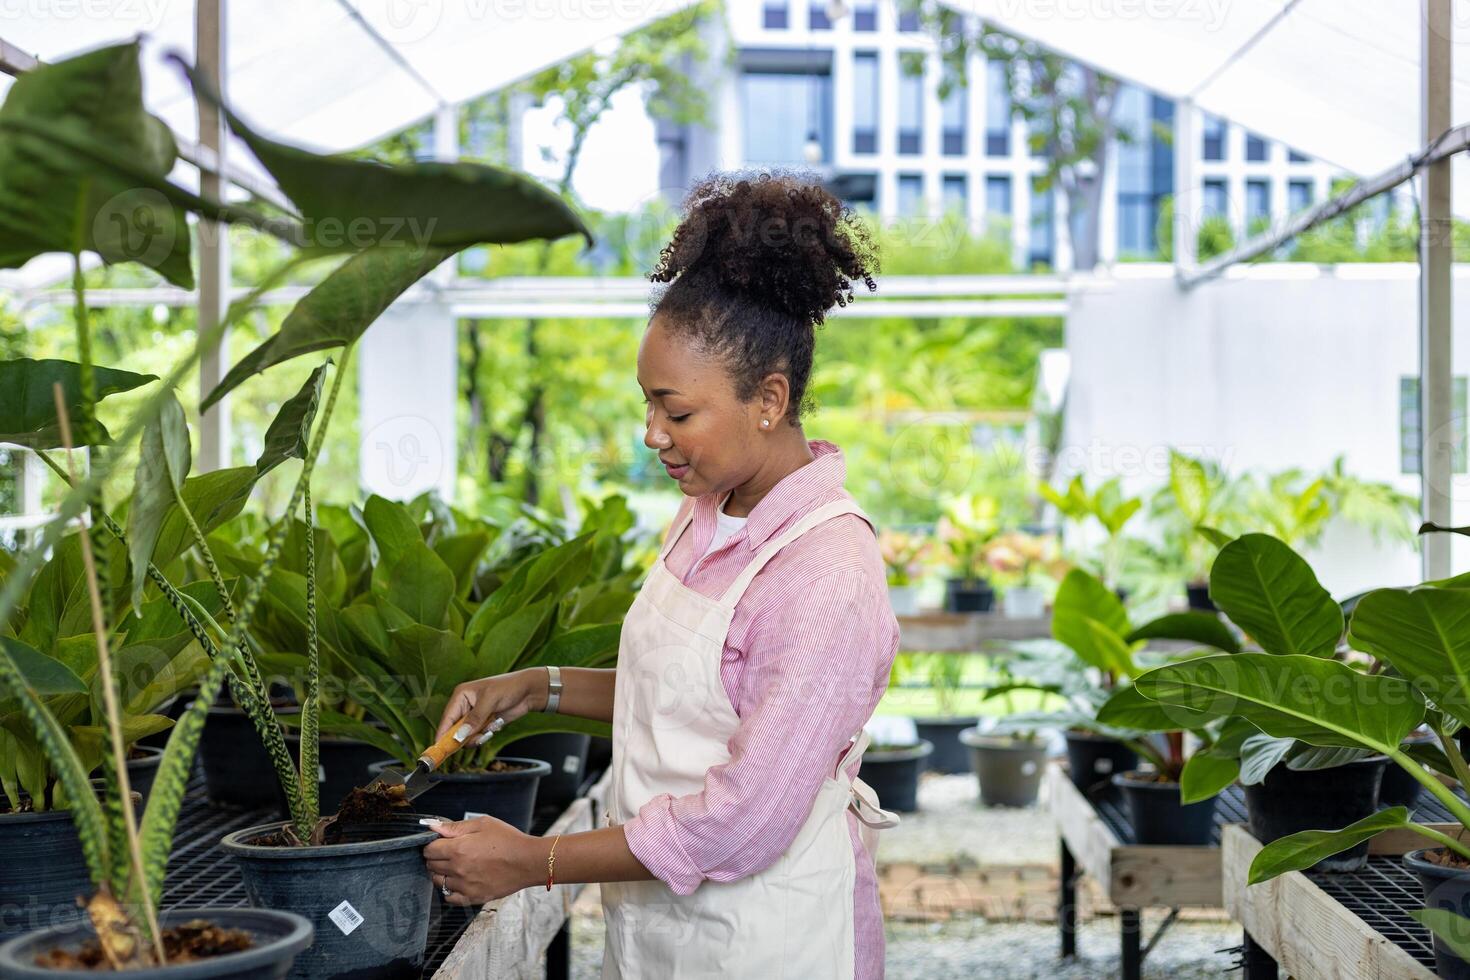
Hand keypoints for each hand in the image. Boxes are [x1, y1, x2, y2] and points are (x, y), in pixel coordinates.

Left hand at [423, 816, 538, 904]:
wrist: (528, 861)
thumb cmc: (509, 840)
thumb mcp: (483, 824)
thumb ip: (455, 826)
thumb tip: (433, 827)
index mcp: (459, 849)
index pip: (429, 850)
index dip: (432, 845)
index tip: (439, 843)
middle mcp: (458, 869)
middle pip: (431, 865)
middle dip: (436, 858)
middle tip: (449, 853)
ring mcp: (464, 886)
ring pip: (438, 882)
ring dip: (442, 873)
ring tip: (455, 866)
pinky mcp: (473, 897)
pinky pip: (449, 898)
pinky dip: (449, 890)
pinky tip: (458, 881)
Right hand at [436, 668, 546, 744]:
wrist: (529, 691)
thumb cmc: (509, 687)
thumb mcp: (490, 701)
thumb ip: (474, 719)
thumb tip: (459, 735)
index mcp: (461, 696)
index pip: (447, 719)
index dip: (443, 735)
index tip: (441, 750)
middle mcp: (465, 706)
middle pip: (455, 731)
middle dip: (467, 737)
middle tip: (479, 736)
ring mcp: (475, 716)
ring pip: (467, 736)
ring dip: (479, 736)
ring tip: (491, 727)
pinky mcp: (484, 723)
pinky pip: (479, 736)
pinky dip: (487, 734)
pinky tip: (496, 724)